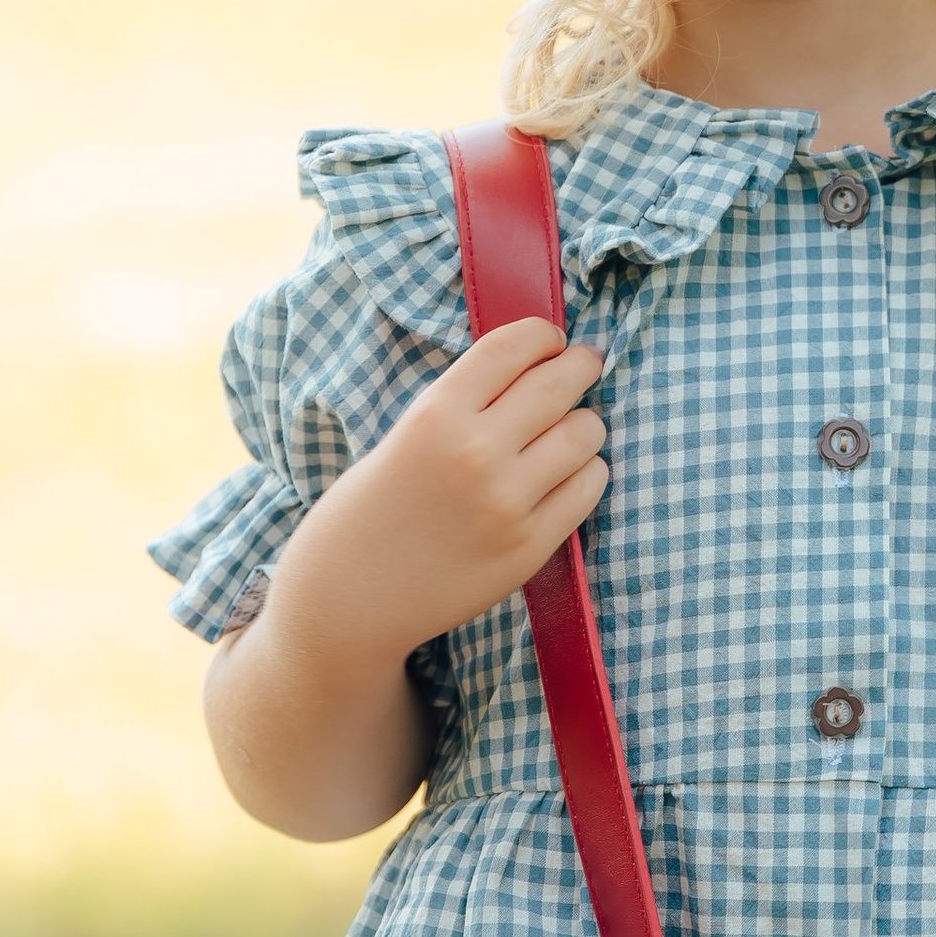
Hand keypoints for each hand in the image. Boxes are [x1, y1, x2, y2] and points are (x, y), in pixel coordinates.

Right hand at [269, 317, 606, 677]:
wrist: (347, 601)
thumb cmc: (367, 513)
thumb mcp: (402, 436)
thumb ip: (463, 405)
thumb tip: (532, 368)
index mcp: (436, 416)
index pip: (513, 346)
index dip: (542, 335)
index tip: (551, 340)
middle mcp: (476, 453)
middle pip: (560, 383)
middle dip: (579, 366)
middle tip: (584, 365)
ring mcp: (508, 504)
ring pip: (585, 434)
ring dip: (583, 424)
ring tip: (570, 429)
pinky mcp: (530, 547)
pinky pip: (588, 487)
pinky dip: (585, 472)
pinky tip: (566, 474)